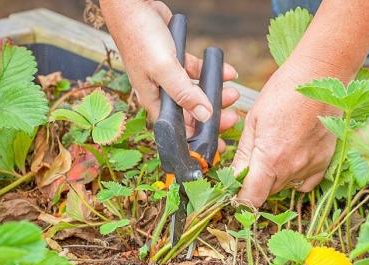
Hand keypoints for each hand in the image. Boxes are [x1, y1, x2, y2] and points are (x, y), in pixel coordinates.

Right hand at [101, 0, 239, 148]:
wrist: (133, 5)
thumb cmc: (140, 37)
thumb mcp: (164, 68)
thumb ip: (184, 93)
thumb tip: (204, 116)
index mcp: (153, 101)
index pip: (178, 129)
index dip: (197, 140)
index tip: (216, 146)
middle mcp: (161, 93)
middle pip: (191, 113)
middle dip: (213, 117)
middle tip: (233, 118)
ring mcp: (169, 77)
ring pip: (197, 94)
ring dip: (216, 95)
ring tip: (234, 93)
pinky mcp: (176, 61)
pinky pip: (198, 72)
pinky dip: (213, 73)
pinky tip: (228, 72)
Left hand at [232, 57, 343, 206]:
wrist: (320, 78)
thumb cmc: (283, 93)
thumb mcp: (254, 120)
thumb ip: (244, 155)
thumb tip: (233, 178)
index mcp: (269, 159)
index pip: (251, 198)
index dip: (240, 199)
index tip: (235, 190)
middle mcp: (291, 168)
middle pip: (266, 193)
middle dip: (255, 183)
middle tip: (253, 160)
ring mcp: (310, 167)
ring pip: (284, 186)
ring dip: (274, 178)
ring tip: (275, 150)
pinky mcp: (324, 161)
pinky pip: (305, 182)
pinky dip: (295, 177)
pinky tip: (291, 158)